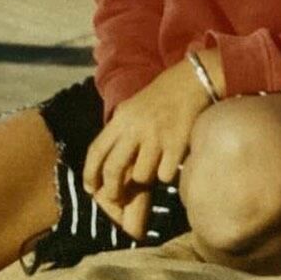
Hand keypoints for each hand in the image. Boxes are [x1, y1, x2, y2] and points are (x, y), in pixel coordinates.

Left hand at [84, 56, 218, 235]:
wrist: (191, 82)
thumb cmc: (159, 98)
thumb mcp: (131, 109)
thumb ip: (118, 132)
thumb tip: (103, 165)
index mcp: (121, 118)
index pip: (96, 151)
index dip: (89, 174)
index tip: (89, 189)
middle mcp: (135, 127)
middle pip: (113, 170)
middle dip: (112, 190)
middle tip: (117, 198)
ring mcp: (156, 136)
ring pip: (140, 176)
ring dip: (146, 178)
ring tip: (153, 165)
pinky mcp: (177, 144)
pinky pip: (164, 175)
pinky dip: (166, 173)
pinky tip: (171, 161)